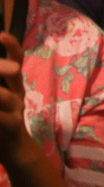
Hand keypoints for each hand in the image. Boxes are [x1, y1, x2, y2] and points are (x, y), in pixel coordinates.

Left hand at [0, 32, 32, 166]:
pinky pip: (5, 119)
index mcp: (14, 84)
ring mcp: (17, 110)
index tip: (0, 35)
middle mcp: (18, 93)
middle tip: (3, 62)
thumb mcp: (2, 99)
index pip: (17, 58)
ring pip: (8, 96)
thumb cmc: (2, 121)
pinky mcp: (12, 128)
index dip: (11, 45)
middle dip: (2, 66)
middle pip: (15, 72)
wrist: (16, 151)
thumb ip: (2, 80)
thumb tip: (4, 68)